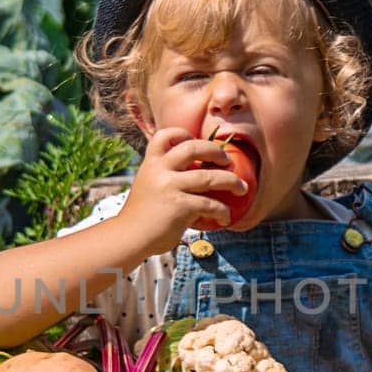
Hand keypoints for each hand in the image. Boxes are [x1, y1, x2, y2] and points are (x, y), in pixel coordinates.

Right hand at [115, 128, 249, 253]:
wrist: (129, 238)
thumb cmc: (141, 217)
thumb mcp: (147, 187)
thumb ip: (164, 177)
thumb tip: (193, 175)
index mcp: (151, 163)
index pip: (165, 136)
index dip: (182, 134)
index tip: (194, 140)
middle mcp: (160, 170)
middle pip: (193, 148)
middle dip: (215, 151)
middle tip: (228, 161)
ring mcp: (170, 187)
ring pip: (210, 177)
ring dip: (231, 182)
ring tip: (242, 189)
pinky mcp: (180, 206)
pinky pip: (210, 204)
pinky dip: (222, 211)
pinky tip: (226, 218)